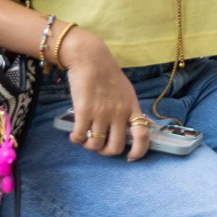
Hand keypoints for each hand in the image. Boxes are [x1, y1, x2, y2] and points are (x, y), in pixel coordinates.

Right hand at [60, 30, 146, 159]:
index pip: (142, 135)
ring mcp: (102, 113)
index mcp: (132, 108)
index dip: (139, 151)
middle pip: (116, 147)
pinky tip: (74, 135)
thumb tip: (139, 126)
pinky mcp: (84, 111)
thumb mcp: (126, 92)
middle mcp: (119, 113)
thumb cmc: (107, 74)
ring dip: (89, 146)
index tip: (131, 157)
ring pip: (96, 145)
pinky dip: (76, 139)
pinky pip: (80, 136)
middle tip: (99, 146)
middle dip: (106, 152)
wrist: (90, 58)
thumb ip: (130, 109)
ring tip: (85, 139)